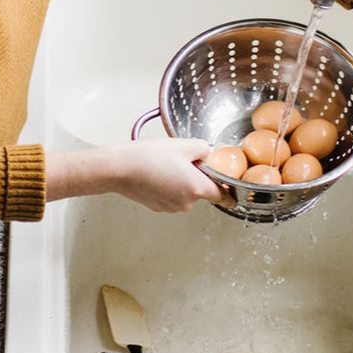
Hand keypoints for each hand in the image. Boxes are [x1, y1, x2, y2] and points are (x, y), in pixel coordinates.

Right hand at [47, 139, 232, 211]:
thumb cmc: (149, 156)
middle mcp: (186, 203)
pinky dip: (167, 186)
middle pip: (201, 191)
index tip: (233, 192)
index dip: (229, 192)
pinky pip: (170, 196)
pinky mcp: (156, 207)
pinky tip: (156, 172)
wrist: (119, 168)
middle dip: (197, 177)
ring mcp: (170, 207)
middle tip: (183, 160)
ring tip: (165, 164)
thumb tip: (209, 155)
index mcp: (197, 188)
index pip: (223, 196)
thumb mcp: (184, 144)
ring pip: (184, 193)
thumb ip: (204, 149)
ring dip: (181, 181)